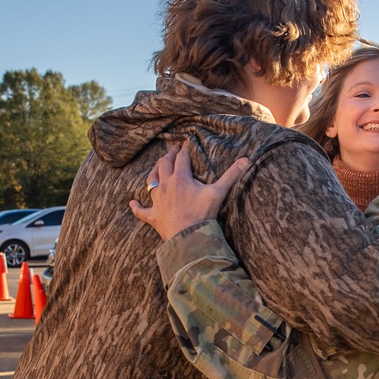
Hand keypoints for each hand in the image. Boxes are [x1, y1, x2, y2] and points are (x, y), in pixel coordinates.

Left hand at [129, 141, 248, 240]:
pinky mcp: (153, 216)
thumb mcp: (218, 192)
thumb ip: (231, 175)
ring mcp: (157, 201)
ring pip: (150, 181)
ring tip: (157, 166)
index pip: (182, 158)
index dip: (184, 149)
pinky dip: (136, 207)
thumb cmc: (203, 214)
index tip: (186, 142)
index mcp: (180, 178)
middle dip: (169, 155)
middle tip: (173, 149)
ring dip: (153, 172)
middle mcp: (165, 186)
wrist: (189, 237)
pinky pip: (141, 211)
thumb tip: (246, 160)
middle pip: (164, 165)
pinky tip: (132, 203)